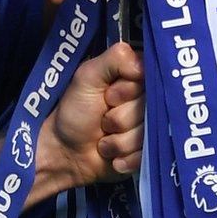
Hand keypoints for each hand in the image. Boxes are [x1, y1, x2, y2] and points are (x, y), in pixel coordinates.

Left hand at [37, 42, 146, 192]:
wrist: (65, 153)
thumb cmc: (75, 111)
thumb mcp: (87, 76)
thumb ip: (115, 59)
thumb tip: (142, 66)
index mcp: (137, 79)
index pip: (152, 80)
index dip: (130, 91)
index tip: (109, 97)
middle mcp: (148, 103)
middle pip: (151, 110)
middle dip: (121, 118)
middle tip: (103, 119)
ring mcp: (149, 129)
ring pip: (147, 135)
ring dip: (119, 141)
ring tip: (103, 139)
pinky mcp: (148, 153)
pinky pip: (146, 155)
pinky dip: (124, 158)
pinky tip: (112, 156)